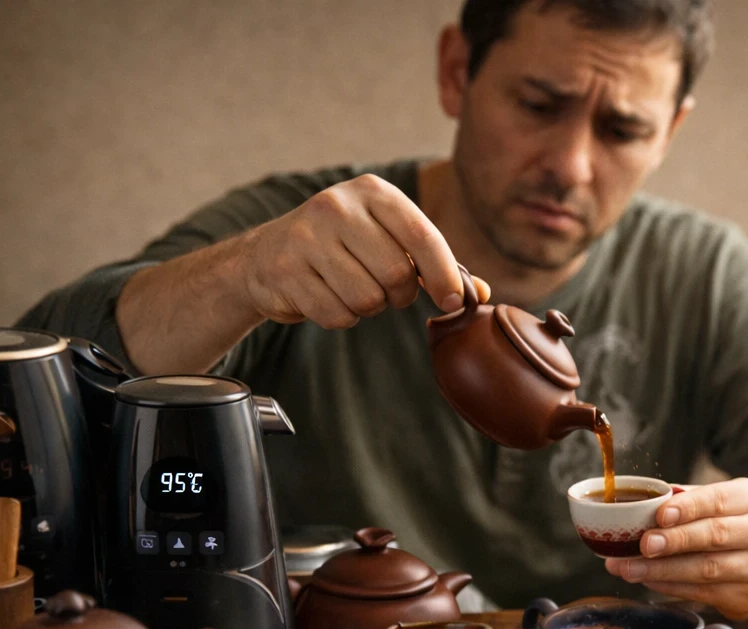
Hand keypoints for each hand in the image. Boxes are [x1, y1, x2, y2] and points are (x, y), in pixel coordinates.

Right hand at [240, 173, 487, 328]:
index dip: (445, 275)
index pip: (422, 235)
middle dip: (398, 294)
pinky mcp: (286, 269)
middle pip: (397, 275)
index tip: (454, 302)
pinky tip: (325, 295)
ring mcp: (307, 236)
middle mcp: (337, 205)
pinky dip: (339, 316)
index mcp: (372, 192)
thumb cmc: (343, 247)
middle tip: (383, 287)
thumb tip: (481, 294)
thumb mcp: (388, 239)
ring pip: (367, 299)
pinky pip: (337, 314)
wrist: (267, 255)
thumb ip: (435, 264)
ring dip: (367, 307)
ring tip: (349, 287)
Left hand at [605, 478, 747, 619]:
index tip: (660, 514)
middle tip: (643, 544)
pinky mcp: (747, 597)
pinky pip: (702, 592)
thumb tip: (643, 503)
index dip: (689, 508)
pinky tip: (649, 581)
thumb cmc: (734, 525)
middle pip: (715, 535)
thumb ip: (687, 499)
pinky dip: (671, 587)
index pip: (719, 500)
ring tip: (630, 568)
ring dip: (663, 570)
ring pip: (706, 569)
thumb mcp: (720, 502)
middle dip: (675, 540)